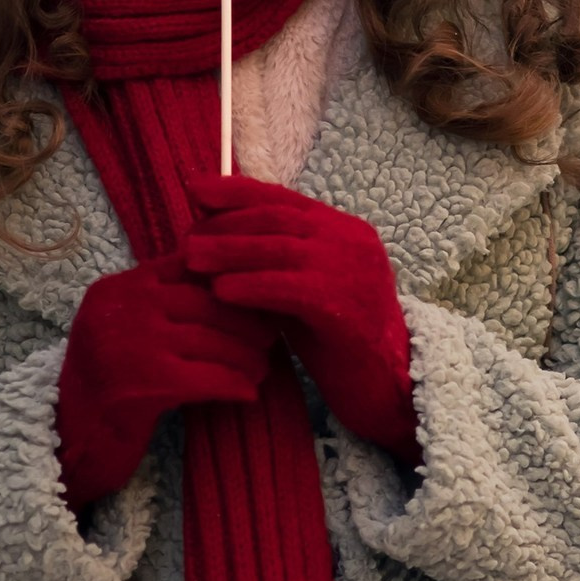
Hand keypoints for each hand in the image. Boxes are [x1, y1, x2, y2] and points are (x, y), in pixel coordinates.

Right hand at [54, 252, 280, 512]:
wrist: (65, 443)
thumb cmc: (106, 383)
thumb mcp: (123, 327)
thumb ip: (160, 299)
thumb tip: (226, 275)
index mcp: (117, 286)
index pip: (187, 264)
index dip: (229, 279)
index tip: (258, 294)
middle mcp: (120, 307)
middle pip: (206, 301)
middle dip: (246, 319)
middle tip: (272, 335)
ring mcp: (128, 345)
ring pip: (212, 340)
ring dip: (247, 356)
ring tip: (264, 366)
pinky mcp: (141, 387)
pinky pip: (207, 378)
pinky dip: (234, 385)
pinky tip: (249, 393)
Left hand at [185, 175, 420, 465]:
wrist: (392, 390)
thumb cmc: (338, 342)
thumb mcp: (304, 289)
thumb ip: (273, 261)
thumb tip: (213, 233)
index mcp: (344, 229)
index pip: (283, 198)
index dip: (236, 191)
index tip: (195, 189)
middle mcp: (352, 240)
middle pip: (277, 218)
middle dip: (226, 223)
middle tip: (186, 236)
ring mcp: (353, 270)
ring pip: (280, 247)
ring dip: (229, 251)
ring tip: (191, 259)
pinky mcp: (347, 306)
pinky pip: (290, 286)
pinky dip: (251, 285)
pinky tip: (221, 291)